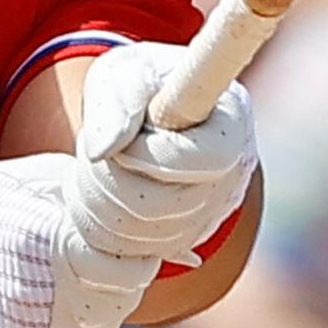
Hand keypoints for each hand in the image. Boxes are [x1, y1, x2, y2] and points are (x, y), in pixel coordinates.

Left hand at [69, 42, 257, 265]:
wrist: (148, 110)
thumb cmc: (138, 85)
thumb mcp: (122, 75)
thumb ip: (114, 103)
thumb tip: (100, 151)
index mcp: (232, 120)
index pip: (199, 160)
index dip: (149, 154)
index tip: (125, 138)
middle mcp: (235, 172)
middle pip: (163, 206)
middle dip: (108, 178)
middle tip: (93, 149)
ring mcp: (214, 211)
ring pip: (144, 235)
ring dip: (97, 202)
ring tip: (93, 165)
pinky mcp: (188, 238)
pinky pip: (137, 253)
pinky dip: (103, 225)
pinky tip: (101, 191)